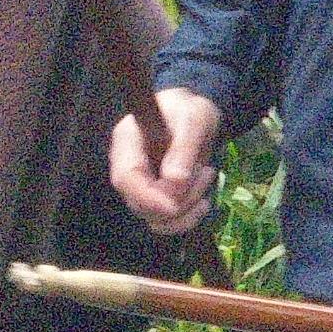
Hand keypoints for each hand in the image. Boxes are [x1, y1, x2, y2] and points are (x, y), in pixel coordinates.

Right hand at [110, 89, 224, 237]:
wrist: (195, 115)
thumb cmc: (189, 110)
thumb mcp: (193, 119)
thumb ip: (183, 148)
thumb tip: (175, 182)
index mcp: (127, 142)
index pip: (125, 178)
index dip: (147, 198)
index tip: (174, 205)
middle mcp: (128, 168)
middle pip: (139, 204)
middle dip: (176, 201)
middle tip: (206, 173)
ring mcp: (141, 186)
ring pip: (154, 218)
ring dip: (186, 210)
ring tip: (207, 176)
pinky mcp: (156, 198)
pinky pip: (166, 222)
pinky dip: (187, 217)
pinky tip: (203, 199)